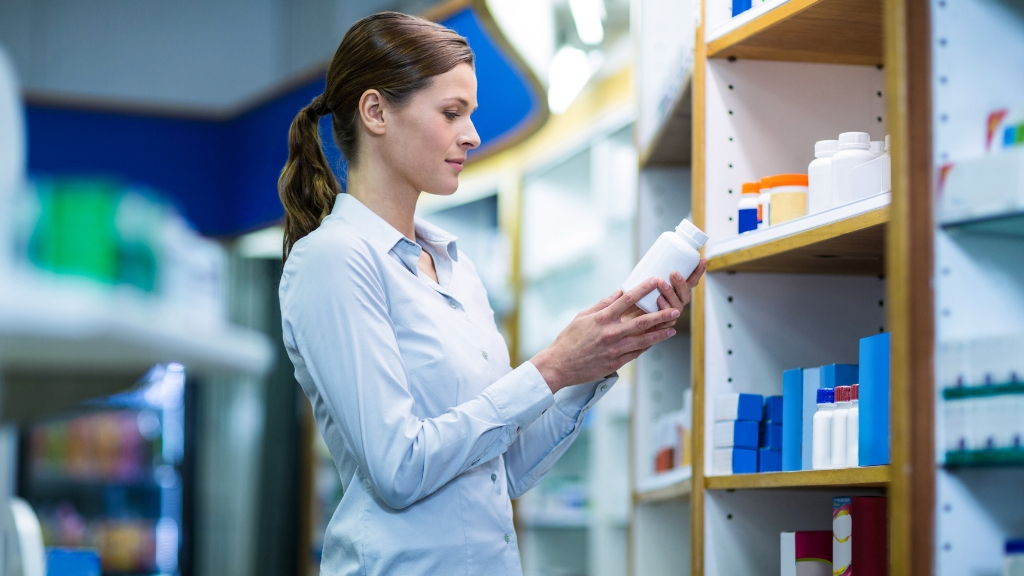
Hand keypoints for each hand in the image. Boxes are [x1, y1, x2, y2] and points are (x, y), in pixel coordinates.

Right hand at [531, 278, 679, 393]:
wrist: (560, 365)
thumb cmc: (569, 339)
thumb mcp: (582, 317)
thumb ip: (602, 305)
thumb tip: (618, 292)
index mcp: (602, 318)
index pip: (627, 299)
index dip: (643, 289)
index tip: (655, 281)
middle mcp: (611, 333)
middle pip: (641, 322)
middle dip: (661, 315)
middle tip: (675, 310)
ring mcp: (614, 349)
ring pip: (643, 340)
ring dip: (659, 334)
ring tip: (672, 329)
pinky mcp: (615, 363)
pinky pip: (636, 353)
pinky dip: (647, 347)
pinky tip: (655, 342)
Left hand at [621, 258, 707, 331]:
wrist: (628, 319)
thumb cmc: (637, 298)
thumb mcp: (644, 282)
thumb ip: (650, 272)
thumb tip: (652, 254)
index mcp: (676, 292)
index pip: (691, 282)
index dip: (698, 272)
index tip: (702, 260)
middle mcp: (676, 303)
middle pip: (686, 294)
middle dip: (681, 283)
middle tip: (674, 273)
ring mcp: (671, 314)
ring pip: (677, 305)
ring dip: (671, 293)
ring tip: (661, 283)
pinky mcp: (663, 324)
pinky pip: (667, 318)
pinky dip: (664, 308)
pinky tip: (659, 300)